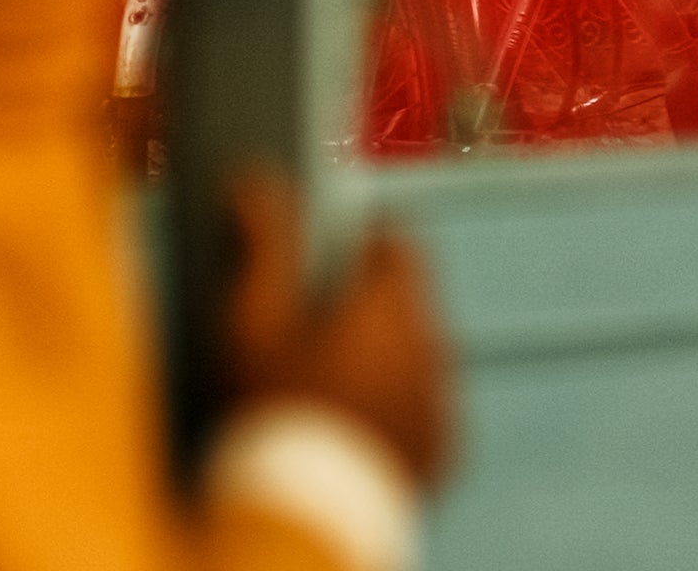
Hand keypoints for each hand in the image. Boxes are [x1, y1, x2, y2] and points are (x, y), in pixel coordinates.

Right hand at [222, 169, 454, 490]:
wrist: (307, 517)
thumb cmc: (276, 411)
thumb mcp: (253, 320)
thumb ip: (263, 243)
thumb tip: (256, 179)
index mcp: (393, 304)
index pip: (396, 239)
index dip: (360, 234)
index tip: (328, 246)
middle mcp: (433, 347)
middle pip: (407, 299)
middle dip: (366, 300)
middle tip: (311, 321)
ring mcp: (443, 403)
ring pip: (417, 355)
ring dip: (382, 356)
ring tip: (324, 379)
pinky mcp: (443, 453)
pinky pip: (422, 410)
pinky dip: (394, 408)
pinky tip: (348, 422)